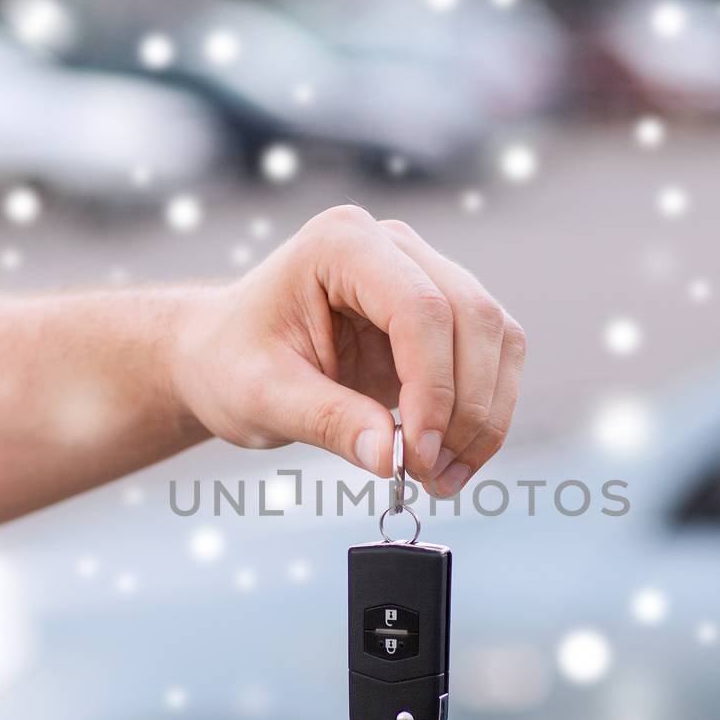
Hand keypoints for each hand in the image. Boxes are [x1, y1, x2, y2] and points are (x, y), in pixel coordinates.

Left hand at [171, 205, 526, 494]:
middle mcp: (393, 246)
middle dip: (465, 407)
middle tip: (433, 476)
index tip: (417, 455)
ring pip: (497, 336)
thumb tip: (393, 459)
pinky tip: (452, 458)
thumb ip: (328, 422)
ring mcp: (425, 273)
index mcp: (341, 243)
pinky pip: (494, 356)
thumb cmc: (231, 363)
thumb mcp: (263, 397)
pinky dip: (485, 412)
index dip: (433, 386)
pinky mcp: (444, 314)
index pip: (419, 307)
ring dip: (484, 415)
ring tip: (444, 477)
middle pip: (472, 317)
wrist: (223, 355)